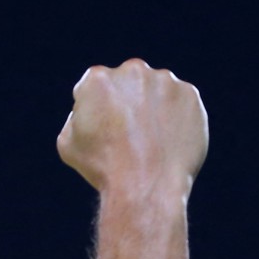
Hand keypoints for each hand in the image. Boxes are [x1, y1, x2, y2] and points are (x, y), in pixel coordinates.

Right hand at [56, 59, 207, 192]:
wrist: (146, 186)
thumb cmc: (104, 169)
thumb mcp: (68, 144)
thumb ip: (76, 117)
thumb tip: (90, 111)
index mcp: (98, 79)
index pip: (97, 88)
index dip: (99, 111)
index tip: (106, 132)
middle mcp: (132, 71)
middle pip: (129, 84)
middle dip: (129, 104)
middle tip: (133, 136)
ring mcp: (164, 81)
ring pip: (158, 92)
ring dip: (155, 109)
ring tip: (153, 142)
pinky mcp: (190, 95)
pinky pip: (182, 104)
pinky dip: (178, 119)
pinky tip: (170, 142)